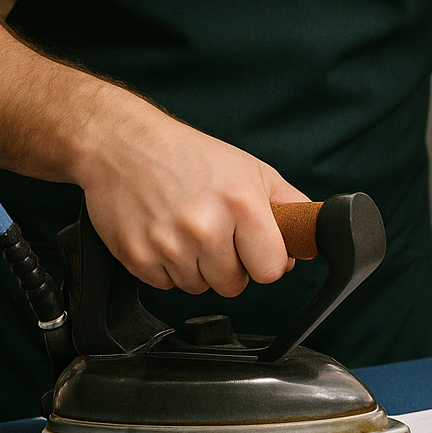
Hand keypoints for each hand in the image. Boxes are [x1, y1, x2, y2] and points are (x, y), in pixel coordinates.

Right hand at [77, 87, 306, 296]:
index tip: (256, 249)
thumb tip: (309, 239)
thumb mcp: (253, 170)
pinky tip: (165, 234)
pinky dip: (168, 267)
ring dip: (198, 267)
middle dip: (230, 265)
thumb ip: (290, 205)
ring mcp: (168, 245)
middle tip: (217, 233)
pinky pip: (167, 285)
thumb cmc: (189, 156)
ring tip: (188, 230)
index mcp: (241, 205)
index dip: (266, 262)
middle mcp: (205, 227)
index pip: (271, 270)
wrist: (122, 144)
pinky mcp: (137, 258)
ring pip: (199, 287)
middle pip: (234, 285)